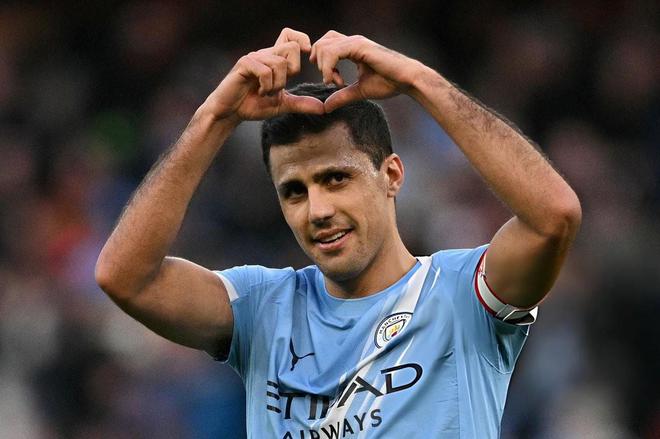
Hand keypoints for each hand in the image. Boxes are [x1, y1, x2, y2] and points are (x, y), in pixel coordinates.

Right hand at [204, 28, 324, 121]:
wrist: (230, 113)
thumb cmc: (253, 105)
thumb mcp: (282, 105)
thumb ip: (301, 104)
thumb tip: (322, 108)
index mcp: (275, 59)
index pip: (291, 36)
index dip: (302, 40)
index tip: (305, 58)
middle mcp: (266, 54)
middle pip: (292, 47)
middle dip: (293, 70)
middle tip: (280, 86)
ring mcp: (254, 57)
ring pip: (280, 63)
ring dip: (277, 85)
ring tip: (266, 93)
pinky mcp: (244, 64)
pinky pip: (265, 71)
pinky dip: (266, 86)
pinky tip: (258, 92)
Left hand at [310, 31, 422, 111]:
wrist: (407, 80)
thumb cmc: (389, 83)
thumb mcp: (359, 91)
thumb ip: (342, 96)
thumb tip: (325, 107)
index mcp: (352, 48)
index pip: (325, 45)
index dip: (322, 63)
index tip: (332, 82)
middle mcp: (352, 41)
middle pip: (321, 43)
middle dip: (318, 63)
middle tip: (331, 81)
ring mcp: (356, 42)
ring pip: (323, 46)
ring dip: (323, 67)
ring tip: (335, 82)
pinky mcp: (359, 46)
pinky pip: (332, 52)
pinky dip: (328, 67)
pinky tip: (336, 80)